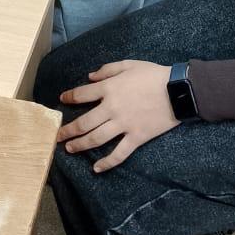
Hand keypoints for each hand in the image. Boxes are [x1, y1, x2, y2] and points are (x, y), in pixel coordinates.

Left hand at [56, 61, 177, 171]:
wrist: (178, 91)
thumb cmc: (153, 74)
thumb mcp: (128, 65)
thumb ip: (107, 70)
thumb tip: (89, 77)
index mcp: (109, 88)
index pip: (82, 95)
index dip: (69, 97)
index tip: (62, 100)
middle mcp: (112, 108)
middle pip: (83, 122)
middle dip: (67, 130)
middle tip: (57, 136)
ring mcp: (123, 125)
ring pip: (96, 139)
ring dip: (80, 145)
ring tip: (69, 149)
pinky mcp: (136, 137)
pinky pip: (119, 153)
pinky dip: (107, 163)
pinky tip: (96, 169)